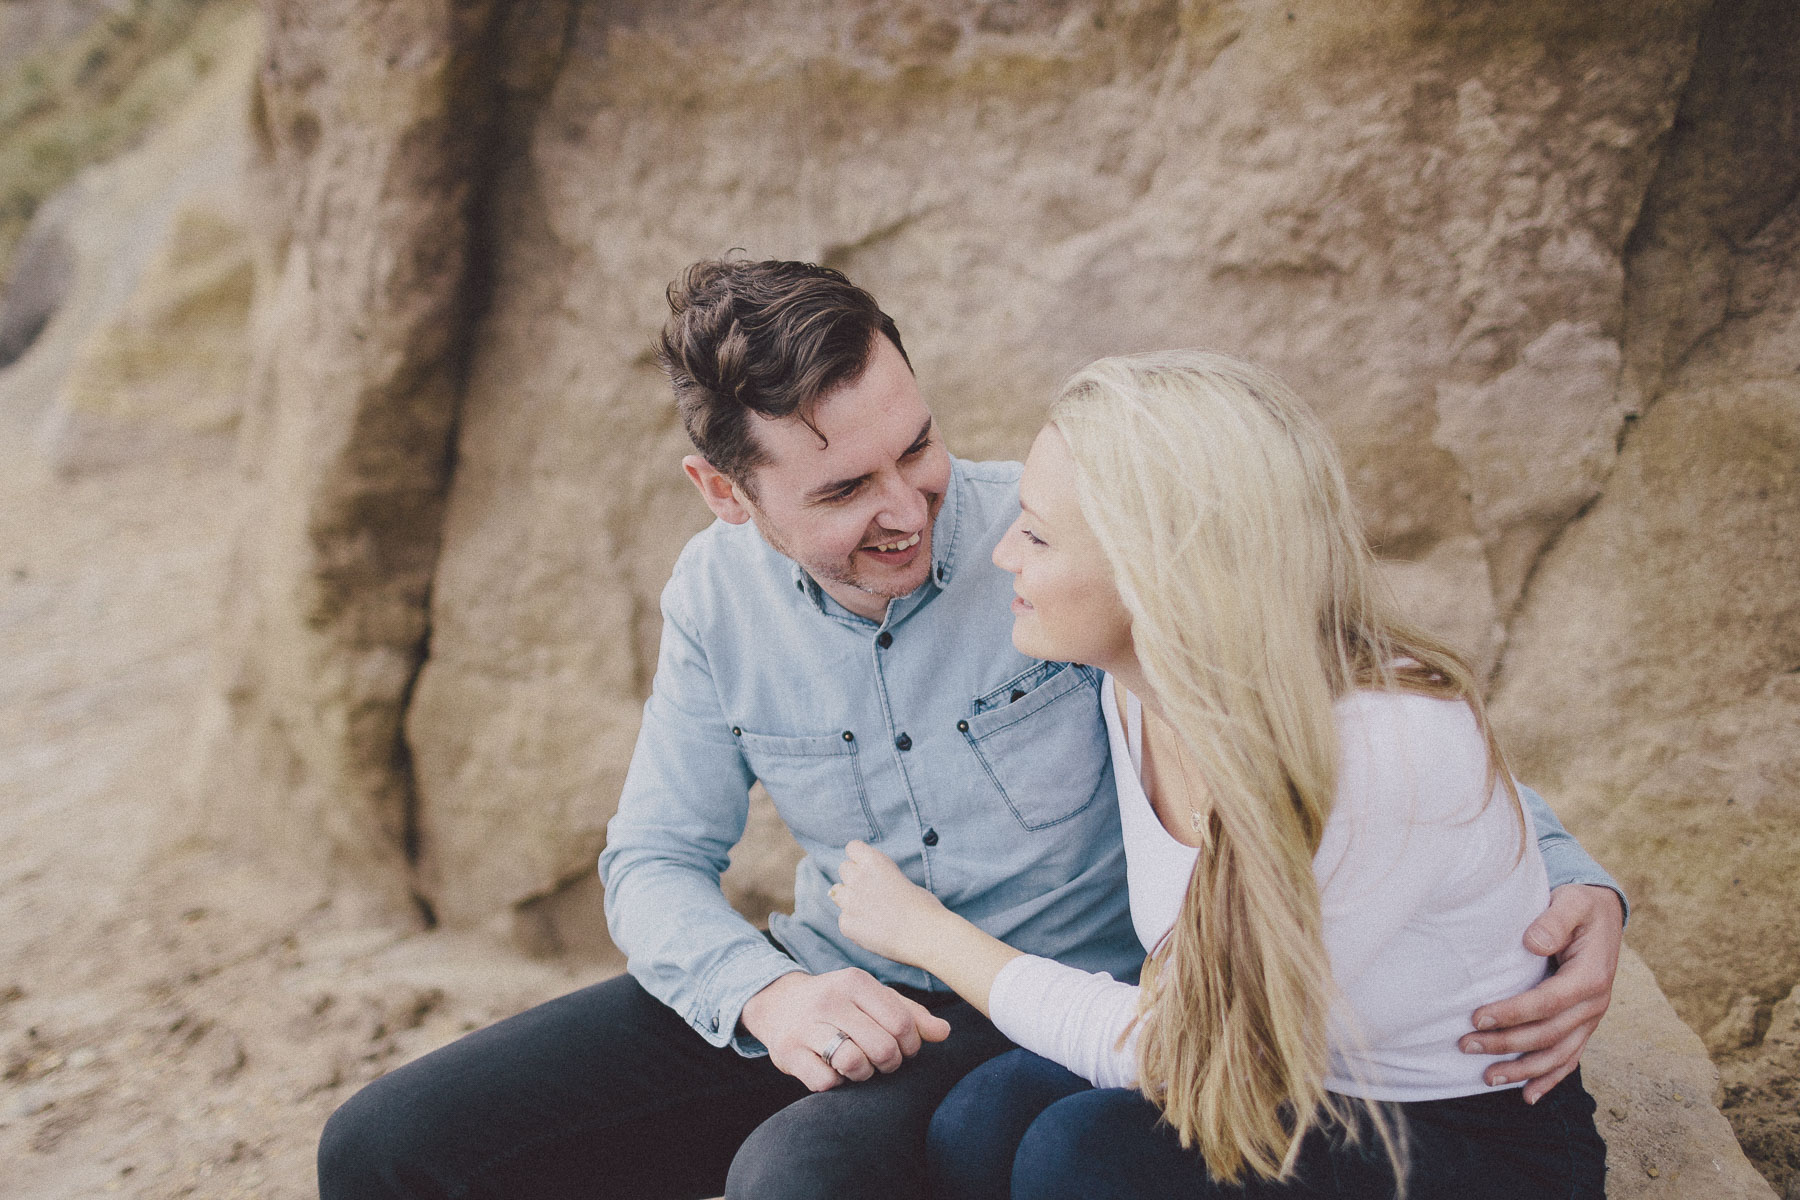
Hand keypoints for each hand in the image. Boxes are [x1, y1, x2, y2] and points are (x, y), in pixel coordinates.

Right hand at [739, 968, 949, 1091]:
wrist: (778, 1003)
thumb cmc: (838, 1003)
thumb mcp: (872, 998)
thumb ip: (910, 1014)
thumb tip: (944, 1033)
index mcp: (855, 981)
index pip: (902, 1022)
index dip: (911, 1046)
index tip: (903, 1049)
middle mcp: (830, 999)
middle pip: (882, 1047)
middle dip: (890, 1063)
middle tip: (882, 1061)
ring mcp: (806, 1026)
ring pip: (854, 1063)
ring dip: (864, 1074)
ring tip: (858, 1066)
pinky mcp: (789, 1052)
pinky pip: (826, 1082)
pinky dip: (836, 1083)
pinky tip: (833, 1071)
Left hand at [831, 840, 952, 965]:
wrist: (924, 935)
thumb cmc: (922, 907)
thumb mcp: (902, 880)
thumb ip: (880, 878)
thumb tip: (869, 886)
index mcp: (874, 862)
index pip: (852, 848)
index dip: (859, 857)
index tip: (866, 866)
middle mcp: (858, 878)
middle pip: (844, 869)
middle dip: (854, 877)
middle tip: (871, 891)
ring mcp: (850, 902)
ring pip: (838, 894)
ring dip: (850, 900)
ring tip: (870, 912)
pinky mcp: (847, 924)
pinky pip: (844, 919)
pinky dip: (855, 924)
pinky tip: (873, 930)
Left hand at [1460, 883, 1622, 1102]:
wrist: (1603, 914)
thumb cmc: (1581, 906)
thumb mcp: (1573, 902)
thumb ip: (1554, 920)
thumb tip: (1533, 943)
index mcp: (1590, 977)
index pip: (1547, 1003)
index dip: (1512, 1014)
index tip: (1476, 1018)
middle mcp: (1595, 1004)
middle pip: (1548, 1034)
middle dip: (1506, 1043)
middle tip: (1465, 1045)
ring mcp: (1591, 1018)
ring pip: (1557, 1053)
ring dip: (1523, 1069)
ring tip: (1486, 1078)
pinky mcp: (1584, 1024)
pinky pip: (1569, 1057)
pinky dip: (1550, 1079)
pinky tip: (1528, 1096)